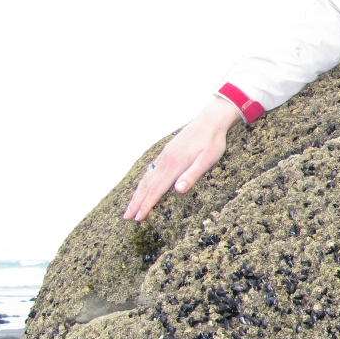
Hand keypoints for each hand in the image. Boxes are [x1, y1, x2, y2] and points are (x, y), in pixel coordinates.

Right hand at [123, 97, 242, 221]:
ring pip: (147, 177)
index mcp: (174, 165)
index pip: (157, 190)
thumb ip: (192, 175)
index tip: (138, 217)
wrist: (210, 120)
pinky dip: (143, 181)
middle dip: (136, 202)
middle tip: (126, 217)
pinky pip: (151, 170)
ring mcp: (164, 156)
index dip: (147, 205)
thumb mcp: (207, 160)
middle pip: (147, 185)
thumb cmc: (212, 142)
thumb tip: (178, 190)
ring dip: (138, 193)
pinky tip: (142, 186)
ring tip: (130, 206)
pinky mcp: (167, 152)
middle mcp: (165, 161)